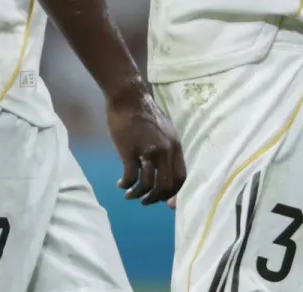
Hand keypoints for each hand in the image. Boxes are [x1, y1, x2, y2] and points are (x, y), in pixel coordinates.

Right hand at [106, 84, 185, 204]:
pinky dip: (126, 185)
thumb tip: (164, 168)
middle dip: (156, 198)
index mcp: (175, 146)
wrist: (129, 98)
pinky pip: (130, 177)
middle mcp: (165, 150)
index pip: (182, 177)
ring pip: (148, 184)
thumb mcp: (164, 131)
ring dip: (138, 194)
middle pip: (167, 185)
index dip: (175, 193)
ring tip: (130, 195)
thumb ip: (167, 149)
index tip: (166, 204)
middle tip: (145, 201)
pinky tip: (121, 184)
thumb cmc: (145, 114)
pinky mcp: (130, 151)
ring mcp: (148, 151)